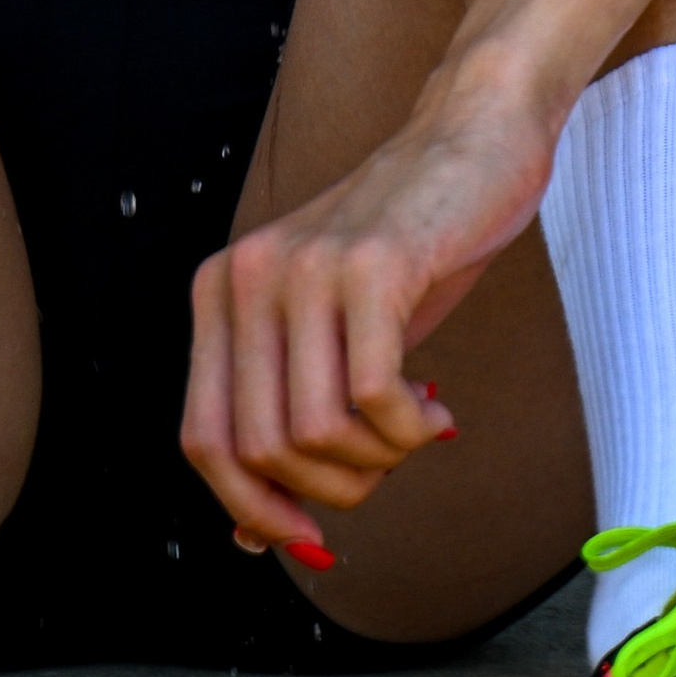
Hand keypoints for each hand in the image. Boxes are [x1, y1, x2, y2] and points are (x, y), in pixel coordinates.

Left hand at [180, 59, 554, 553]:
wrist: (472, 139)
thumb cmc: (406, 247)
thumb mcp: (329, 334)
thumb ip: (284, 417)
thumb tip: (253, 536)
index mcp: (220, 293)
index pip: (203, 440)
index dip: (252, 508)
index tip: (309, 533)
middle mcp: (247, 276)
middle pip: (263, 450)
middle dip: (333, 488)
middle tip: (385, 463)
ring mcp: (305, 267)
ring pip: (316, 433)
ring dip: (376, 461)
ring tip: (411, 429)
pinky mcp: (371, 266)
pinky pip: (374, 397)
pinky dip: (410, 432)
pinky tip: (436, 412)